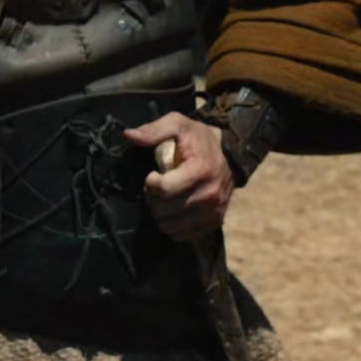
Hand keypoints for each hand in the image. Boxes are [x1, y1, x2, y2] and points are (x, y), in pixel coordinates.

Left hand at [128, 112, 233, 239]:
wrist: (231, 155)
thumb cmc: (199, 139)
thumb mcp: (177, 124)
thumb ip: (154, 130)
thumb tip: (129, 135)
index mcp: (201, 170)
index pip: (162, 189)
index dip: (150, 183)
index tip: (153, 175)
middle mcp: (210, 195)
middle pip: (164, 210)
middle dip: (153, 199)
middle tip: (158, 188)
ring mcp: (213, 212)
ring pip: (170, 226)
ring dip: (161, 214)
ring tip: (166, 199)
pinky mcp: (214, 223)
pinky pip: (182, 235)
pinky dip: (174, 225)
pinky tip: (175, 210)